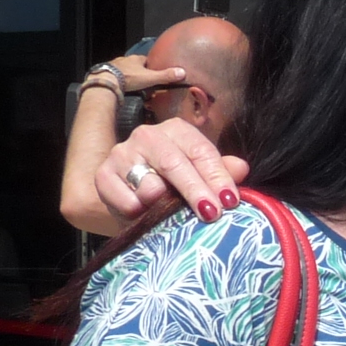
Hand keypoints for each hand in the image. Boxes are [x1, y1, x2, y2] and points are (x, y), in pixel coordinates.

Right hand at [96, 116, 249, 224]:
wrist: (133, 201)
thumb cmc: (173, 187)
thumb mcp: (200, 177)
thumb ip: (221, 171)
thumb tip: (241, 168)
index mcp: (176, 130)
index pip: (200, 151)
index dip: (217, 177)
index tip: (230, 201)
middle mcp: (147, 135)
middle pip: (175, 164)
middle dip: (196, 191)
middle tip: (212, 214)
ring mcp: (122, 154)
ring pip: (149, 185)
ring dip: (163, 205)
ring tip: (169, 213)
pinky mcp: (103, 176)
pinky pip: (128, 202)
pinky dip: (139, 214)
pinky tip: (143, 215)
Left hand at [108, 53, 189, 96]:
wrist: (107, 80)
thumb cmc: (129, 78)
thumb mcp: (150, 78)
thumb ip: (165, 76)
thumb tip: (183, 72)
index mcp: (136, 58)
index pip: (146, 60)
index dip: (150, 66)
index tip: (153, 72)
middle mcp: (125, 59)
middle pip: (134, 64)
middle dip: (138, 71)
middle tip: (143, 80)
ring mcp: (114, 65)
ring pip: (124, 69)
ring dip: (128, 75)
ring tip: (131, 84)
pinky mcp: (105, 72)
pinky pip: (114, 74)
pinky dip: (118, 79)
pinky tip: (119, 86)